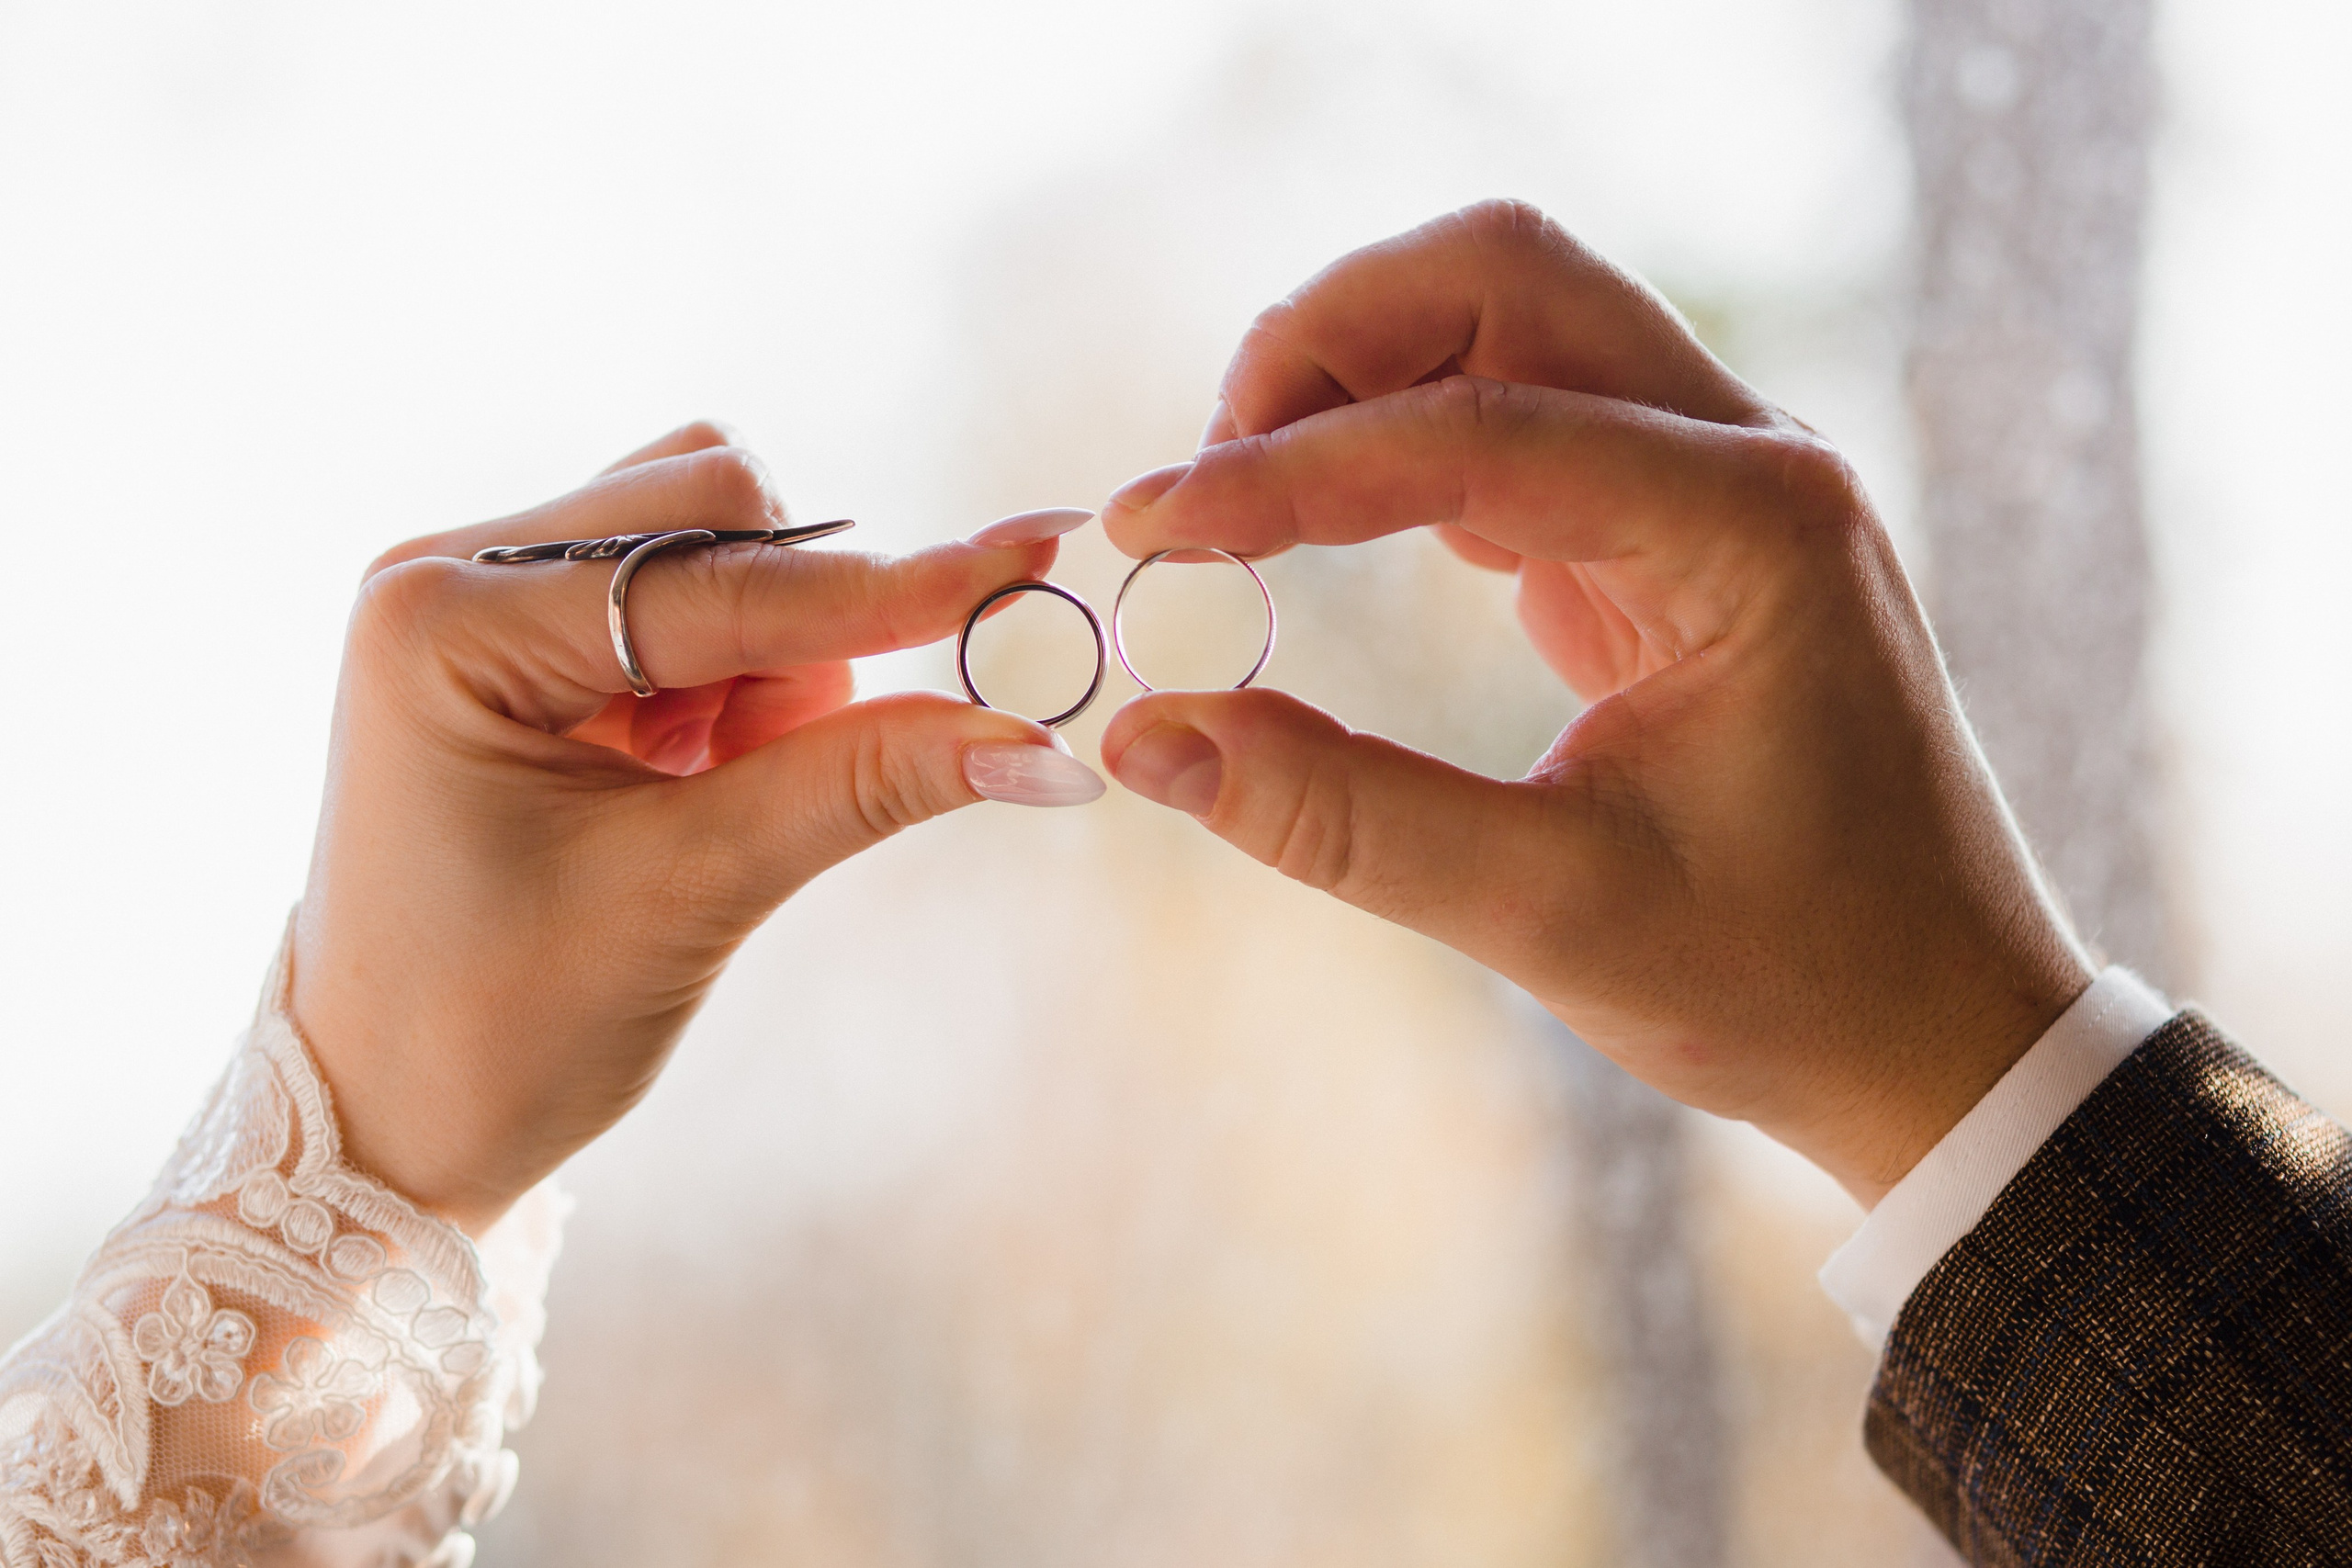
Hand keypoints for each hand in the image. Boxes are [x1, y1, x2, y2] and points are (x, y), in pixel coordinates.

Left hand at [292, 423, 1102, 1232]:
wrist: (389, 1116)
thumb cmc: (498, 1024)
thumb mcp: (693, 891)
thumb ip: (865, 785)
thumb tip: (1041, 744)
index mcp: (446, 622)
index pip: (714, 573)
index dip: (880, 585)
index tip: (1025, 558)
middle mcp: (455, 576)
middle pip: (715, 510)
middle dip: (793, 633)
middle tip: (767, 771)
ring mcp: (491, 599)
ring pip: (717, 544)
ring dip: (767, 660)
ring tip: (704, 790)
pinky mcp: (534, 641)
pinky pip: (692, 600)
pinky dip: (738, 680)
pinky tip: (690, 774)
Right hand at [1097, 202, 2091, 1204]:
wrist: (1945, 1027)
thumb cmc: (1791, 979)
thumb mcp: (1554, 913)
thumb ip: (1341, 818)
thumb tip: (1144, 738)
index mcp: (1753, 527)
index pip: (1479, 427)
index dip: (1289, 471)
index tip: (1143, 530)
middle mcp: (1750, 456)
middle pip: (1504, 277)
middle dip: (1327, 342)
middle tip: (1202, 479)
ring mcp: (1720, 477)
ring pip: (1510, 319)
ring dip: (1360, 375)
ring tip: (1241, 503)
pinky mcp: (1677, 526)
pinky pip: (1523, 414)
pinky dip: (1406, 444)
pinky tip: (1330, 533)